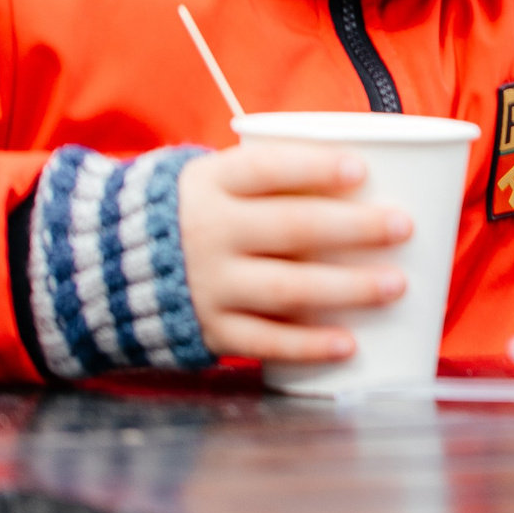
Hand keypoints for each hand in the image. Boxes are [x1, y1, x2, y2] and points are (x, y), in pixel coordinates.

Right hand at [178, 145, 411, 363]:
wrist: (109, 264)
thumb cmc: (199, 213)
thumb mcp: (217, 182)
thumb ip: (273, 181)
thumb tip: (371, 177)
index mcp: (213, 183)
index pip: (266, 168)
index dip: (314, 167)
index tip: (361, 170)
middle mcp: (208, 232)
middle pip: (291, 227)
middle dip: (354, 227)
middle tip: (404, 227)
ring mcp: (207, 283)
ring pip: (285, 287)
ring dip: (347, 287)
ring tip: (396, 285)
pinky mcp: (210, 327)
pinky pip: (264, 341)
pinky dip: (308, 344)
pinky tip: (350, 344)